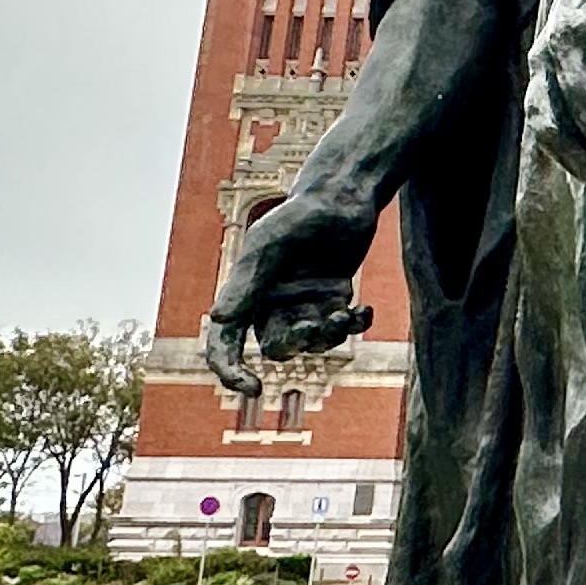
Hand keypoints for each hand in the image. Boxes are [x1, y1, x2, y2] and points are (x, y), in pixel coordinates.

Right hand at [202, 180, 379, 396]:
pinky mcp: (334, 301)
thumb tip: (220, 319)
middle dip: (298, 343)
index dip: (230, 370)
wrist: (343, 196)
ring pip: (313, 343)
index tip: (251, 387)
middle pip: (277, 347)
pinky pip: (342, 330)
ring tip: (346, 312)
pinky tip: (365, 310)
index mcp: (246, 293)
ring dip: (330, 336)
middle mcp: (272, 304)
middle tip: (317, 326)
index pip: (226, 342)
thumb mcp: (272, 244)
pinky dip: (355, 325)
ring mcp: (305, 305)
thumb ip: (249, 281)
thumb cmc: (301, 213)